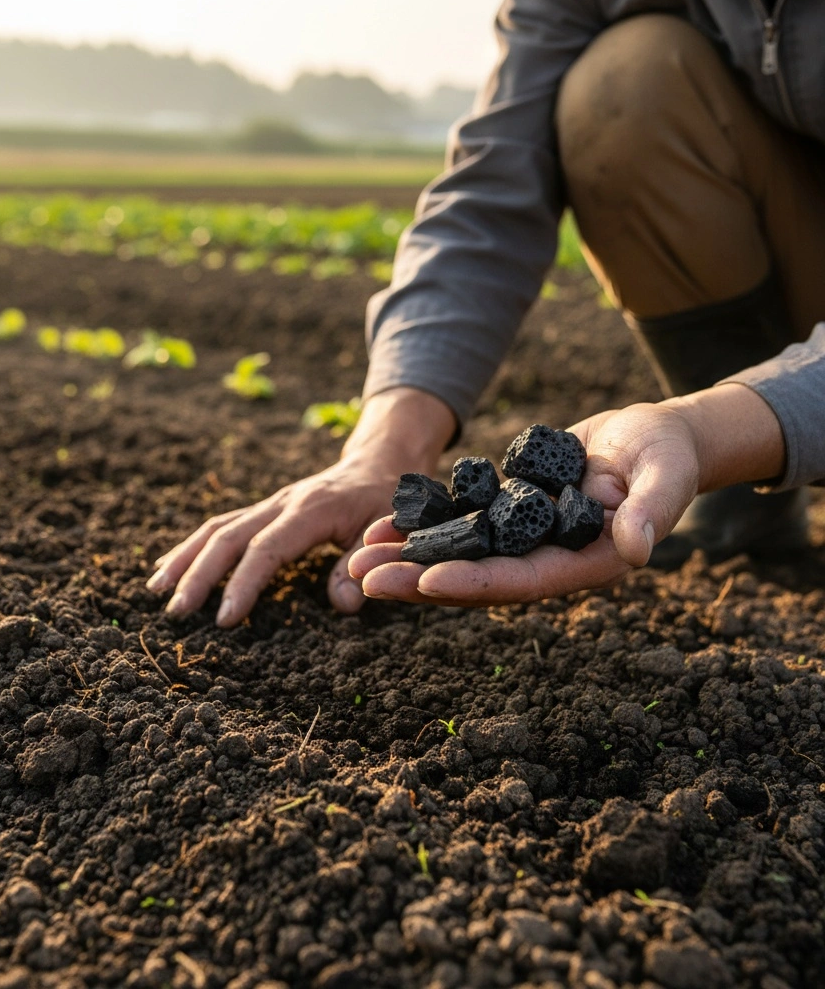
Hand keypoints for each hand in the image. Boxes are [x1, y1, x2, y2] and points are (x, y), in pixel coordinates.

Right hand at [146, 387, 456, 625]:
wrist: (380, 463)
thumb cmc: (387, 500)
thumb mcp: (390, 530)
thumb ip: (365, 562)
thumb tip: (345, 604)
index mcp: (310, 509)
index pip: (267, 548)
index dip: (243, 583)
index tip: (224, 618)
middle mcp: (281, 503)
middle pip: (228, 536)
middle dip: (198, 574)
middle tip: (177, 612)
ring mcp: (269, 504)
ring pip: (216, 527)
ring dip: (185, 558)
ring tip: (155, 589)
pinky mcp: (264, 510)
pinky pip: (221, 526)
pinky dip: (193, 548)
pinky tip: (170, 567)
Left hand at [350, 386, 783, 605]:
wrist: (653, 439)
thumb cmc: (667, 456)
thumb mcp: (666, 477)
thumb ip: (653, 511)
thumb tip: (638, 548)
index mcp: (582, 564)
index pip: (520, 580)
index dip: (474, 583)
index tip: (426, 582)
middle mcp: (544, 560)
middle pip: (474, 577)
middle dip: (418, 578)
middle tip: (363, 577)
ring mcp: (521, 540)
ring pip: (457, 555)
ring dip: (407, 556)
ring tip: (355, 554)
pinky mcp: (507, 514)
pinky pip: (458, 525)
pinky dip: (422, 526)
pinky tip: (379, 524)